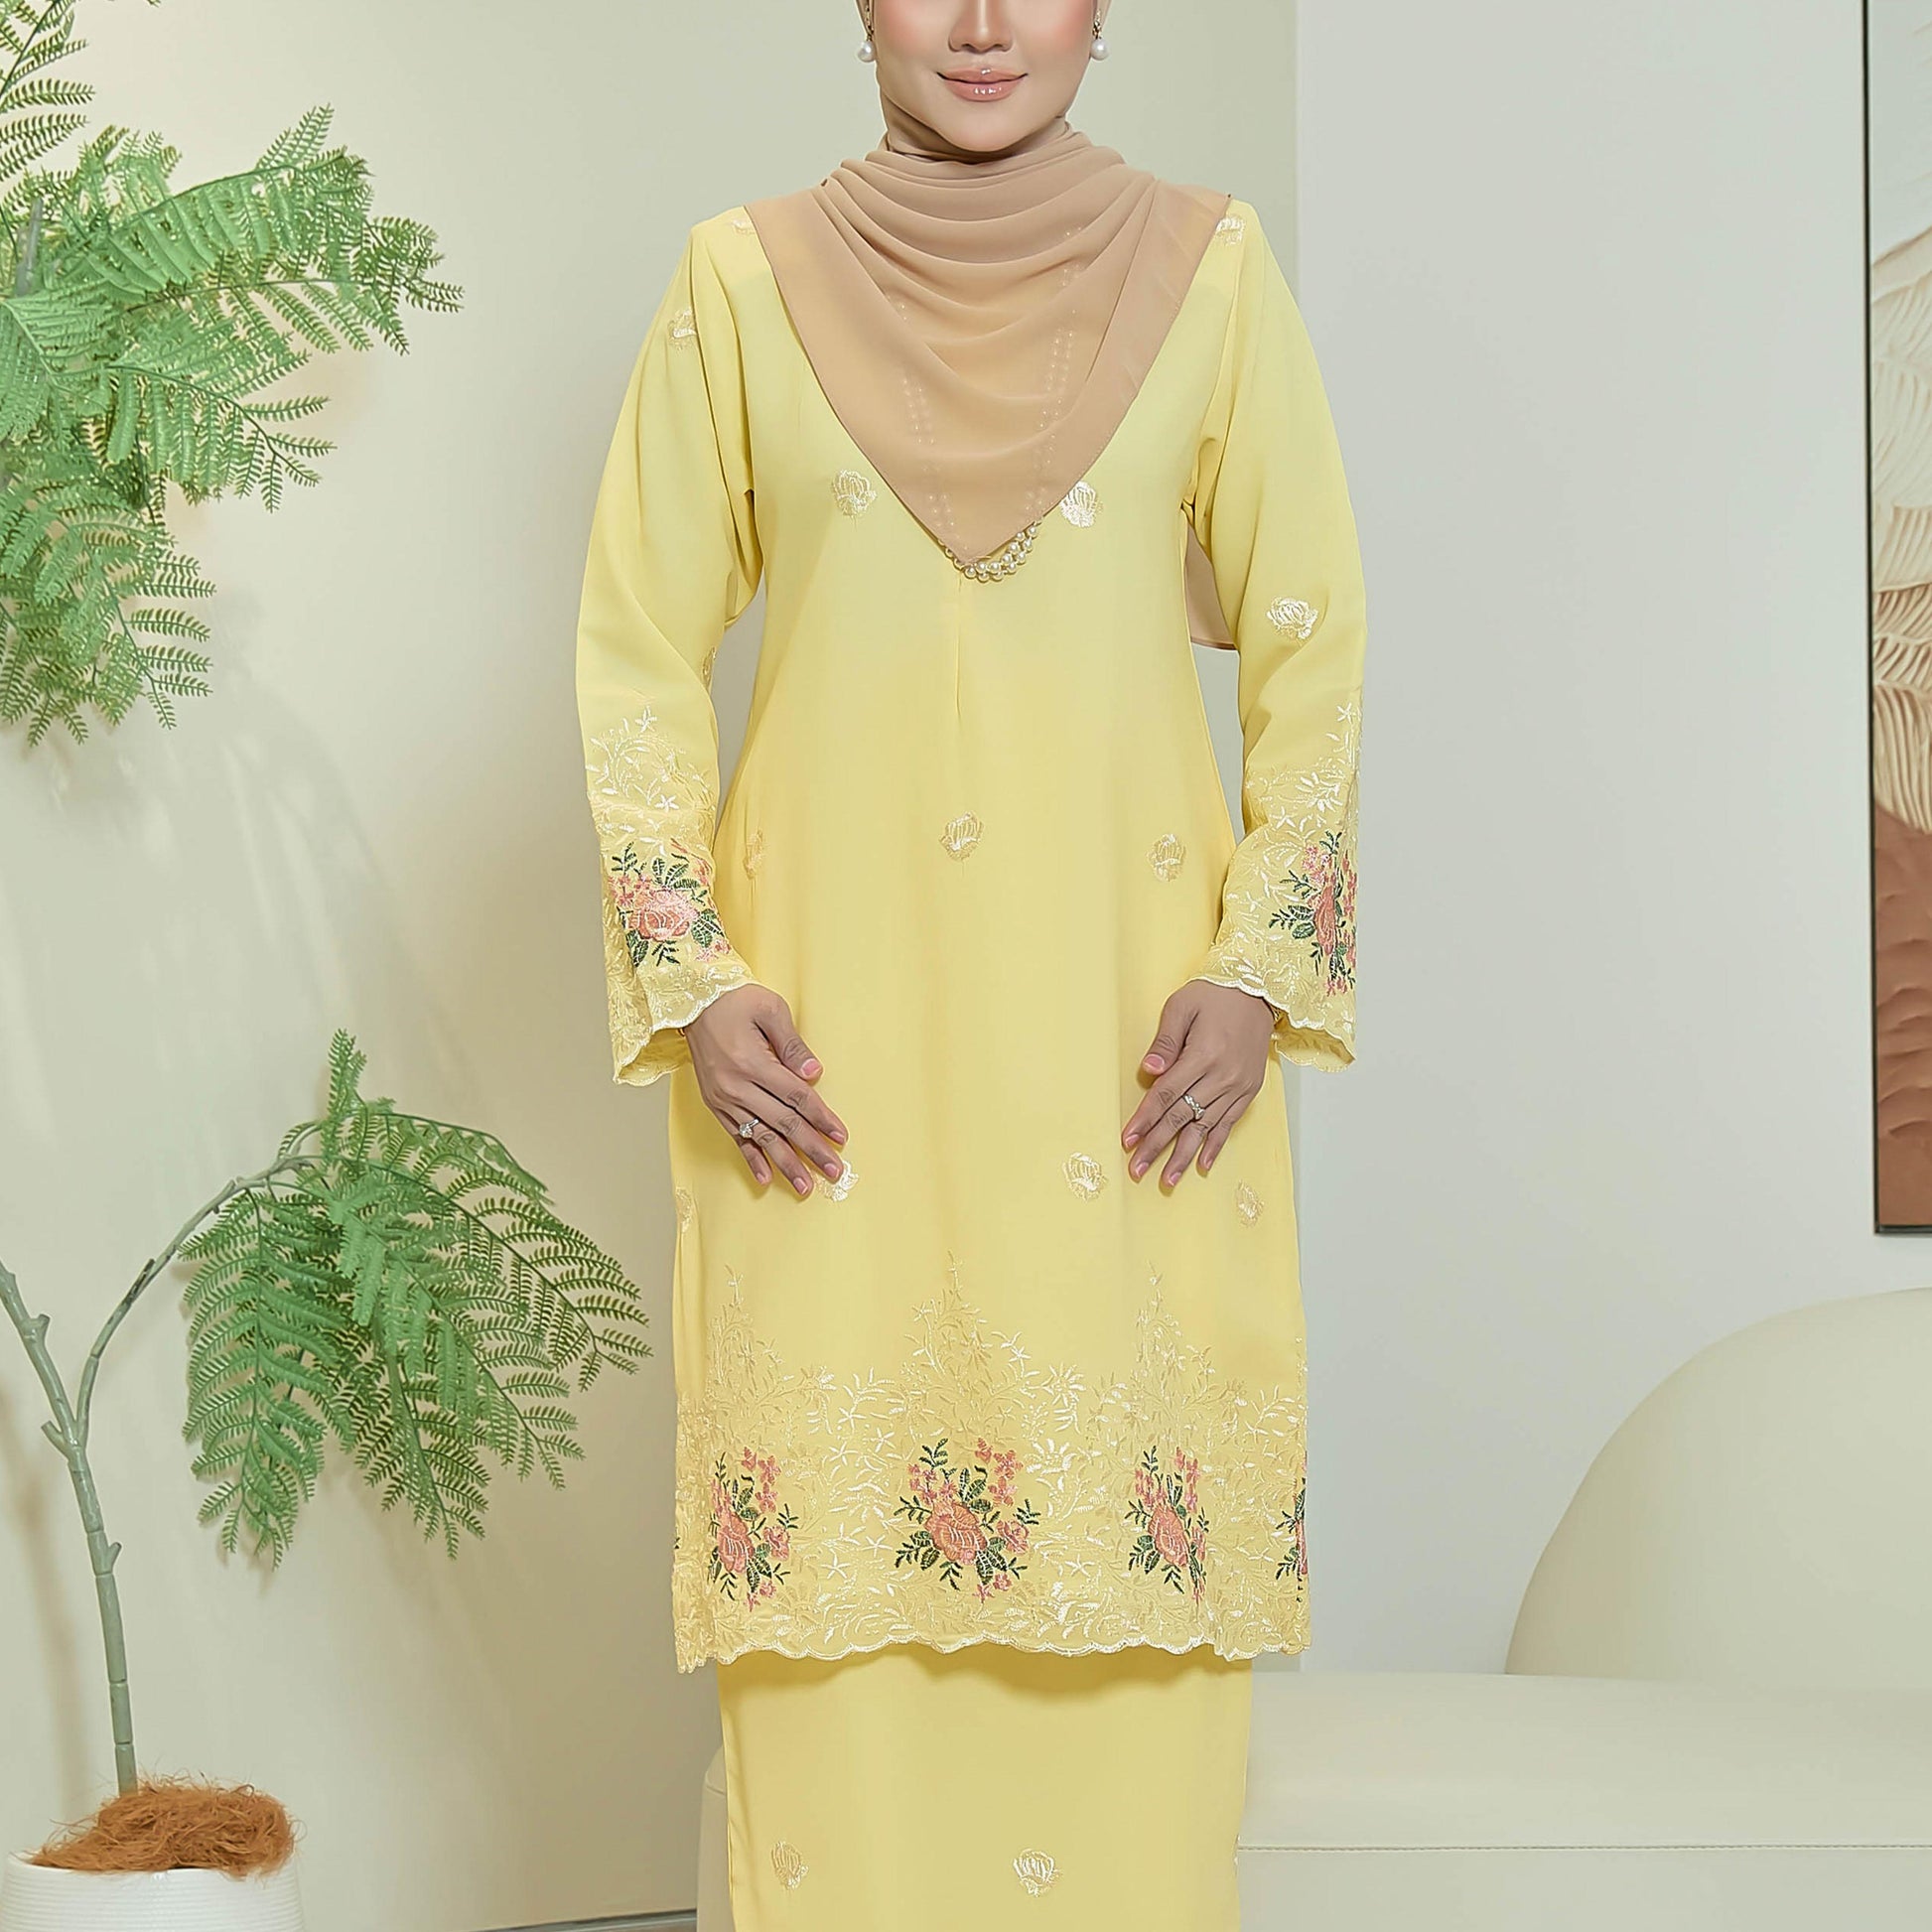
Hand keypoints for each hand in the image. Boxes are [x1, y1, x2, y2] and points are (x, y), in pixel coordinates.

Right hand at [686, 984, 847, 1197]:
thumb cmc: (736, 1001)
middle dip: (811, 1149)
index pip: (796, 1098)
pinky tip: (764, 1178)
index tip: (840, 1136)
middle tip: (834, 1171)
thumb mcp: (770, 1009)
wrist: (693, 1002)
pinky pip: (735, 1137)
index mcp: (753, 1063)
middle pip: (783, 1124)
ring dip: (784, 1164)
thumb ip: (792, 1044)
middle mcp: (736, 1087)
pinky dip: (751, 1159)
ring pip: (760, 1138)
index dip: (821, 1118)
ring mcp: (724, 1099)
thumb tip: (815, 1074)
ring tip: (805, 1186)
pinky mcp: (716, 1105)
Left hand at [1122, 980, 1275, 1186]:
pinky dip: (1215, 1145)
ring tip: (1167, 1180)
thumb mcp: (1181, 1006)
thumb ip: (1165, 1041)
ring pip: (1206, 1128)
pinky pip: (1229, 1124)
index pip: (1167, 1094)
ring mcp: (1238, 1085)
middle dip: (1157, 1145)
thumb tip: (1148, 1070)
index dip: (1146, 1119)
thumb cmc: (1214, 995)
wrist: (1258, 990)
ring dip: (1184, 1155)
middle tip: (1137, 1168)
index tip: (1128, 1139)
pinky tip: (1201, 1165)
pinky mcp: (1249, 1090)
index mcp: (1203, 1054)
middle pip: (1183, 1117)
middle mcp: (1223, 1075)